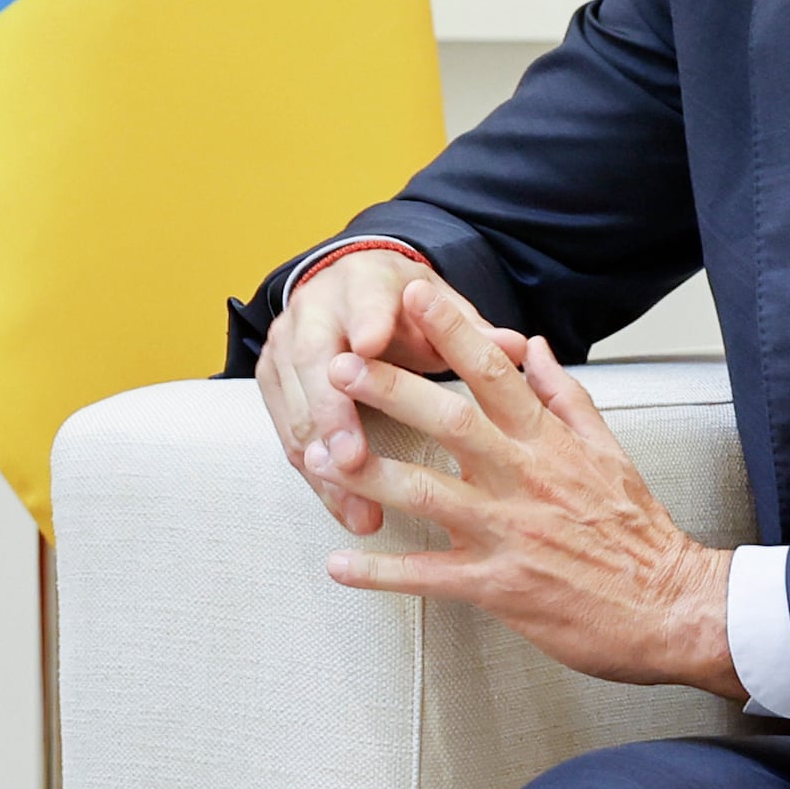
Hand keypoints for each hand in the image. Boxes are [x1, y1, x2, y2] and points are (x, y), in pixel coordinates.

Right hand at [257, 243, 452, 535]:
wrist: (348, 291)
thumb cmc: (402, 307)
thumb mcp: (438, 306)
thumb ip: (472, 330)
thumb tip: (517, 347)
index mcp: (364, 282)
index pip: (364, 298)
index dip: (366, 320)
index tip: (370, 343)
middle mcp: (316, 310)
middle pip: (314, 358)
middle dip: (331, 411)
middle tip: (353, 456)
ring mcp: (286, 345)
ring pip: (296, 405)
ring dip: (323, 459)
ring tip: (356, 503)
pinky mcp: (272, 379)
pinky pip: (287, 433)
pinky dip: (316, 475)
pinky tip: (345, 506)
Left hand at [319, 277, 739, 698]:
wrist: (673, 608)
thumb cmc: (639, 532)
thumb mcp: (609, 450)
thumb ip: (564, 396)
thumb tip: (532, 346)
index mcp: (549, 442)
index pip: (494, 372)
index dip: (451, 330)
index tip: (413, 294)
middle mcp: (524, 479)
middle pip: (449, 422)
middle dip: (390, 390)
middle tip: (339, 365)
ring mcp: (507, 532)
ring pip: (426, 495)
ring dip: (368, 472)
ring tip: (318, 457)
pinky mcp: (498, 585)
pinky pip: (429, 575)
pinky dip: (381, 572)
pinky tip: (338, 565)